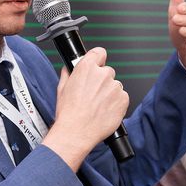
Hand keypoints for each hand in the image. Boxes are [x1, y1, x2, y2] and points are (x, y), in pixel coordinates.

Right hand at [44, 47, 128, 169]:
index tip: (98, 64)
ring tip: (98, 106)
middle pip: (108, 72)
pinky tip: (106, 111)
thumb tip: (69, 68)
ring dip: (110, 93)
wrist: (77, 132)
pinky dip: (117, 103)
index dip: (98, 59)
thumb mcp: (62, 89)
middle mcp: (103, 75)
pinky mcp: (123, 99)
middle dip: (102, 81)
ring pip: (115, 86)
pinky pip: (123, 97)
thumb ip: (68, 74)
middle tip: (94, 94)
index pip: (99, 52)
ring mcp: (114, 87)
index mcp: (87, 68)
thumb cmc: (69, 113)